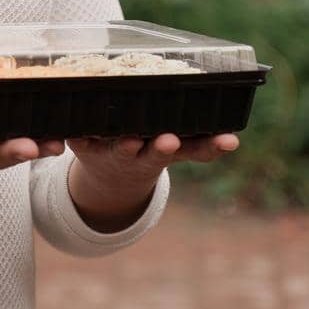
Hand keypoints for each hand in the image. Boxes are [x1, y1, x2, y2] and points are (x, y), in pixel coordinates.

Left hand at [66, 132, 239, 231]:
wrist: (108, 176)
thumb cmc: (148, 151)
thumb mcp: (177, 153)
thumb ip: (204, 147)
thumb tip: (234, 140)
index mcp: (166, 153)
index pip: (193, 150)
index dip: (208, 146)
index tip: (227, 141)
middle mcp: (141, 155)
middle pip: (154, 153)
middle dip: (162, 148)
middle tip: (170, 140)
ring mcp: (112, 151)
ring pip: (120, 149)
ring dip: (126, 145)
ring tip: (131, 140)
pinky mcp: (83, 145)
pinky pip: (78, 139)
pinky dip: (74, 137)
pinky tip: (74, 131)